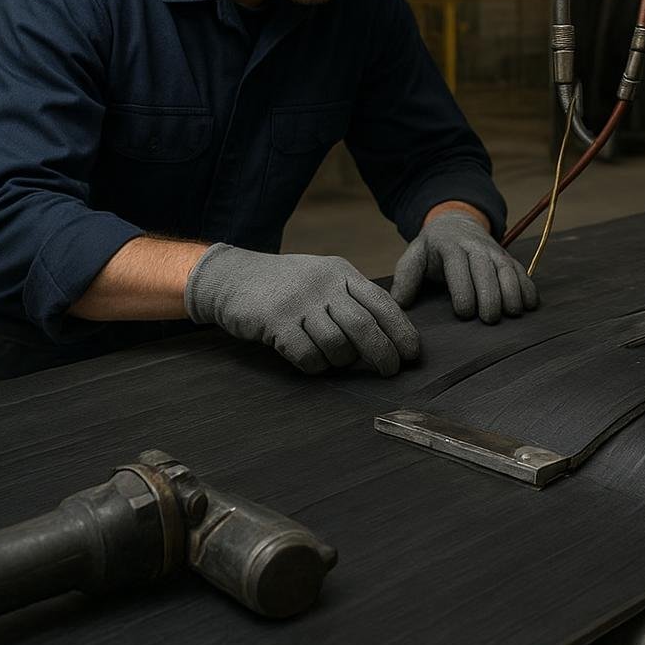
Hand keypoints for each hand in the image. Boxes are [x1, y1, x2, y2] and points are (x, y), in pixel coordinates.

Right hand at [185, 244, 419, 376]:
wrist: (232, 277)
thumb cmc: (284, 285)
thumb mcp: (322, 278)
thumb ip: (352, 299)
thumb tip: (388, 335)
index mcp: (341, 273)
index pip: (382, 303)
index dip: (401, 330)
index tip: (412, 353)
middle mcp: (324, 285)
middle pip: (365, 326)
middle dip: (383, 353)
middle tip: (390, 371)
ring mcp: (300, 302)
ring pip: (337, 344)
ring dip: (342, 361)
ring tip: (335, 359)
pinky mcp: (276, 321)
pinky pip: (308, 355)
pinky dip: (315, 365)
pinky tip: (311, 360)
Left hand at [390, 212, 537, 322]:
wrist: (456, 223)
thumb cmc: (433, 248)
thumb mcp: (414, 256)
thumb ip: (406, 277)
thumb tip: (399, 303)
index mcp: (450, 247)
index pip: (458, 267)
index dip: (463, 289)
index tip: (464, 312)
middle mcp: (475, 247)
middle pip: (487, 270)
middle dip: (491, 295)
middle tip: (490, 320)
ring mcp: (495, 252)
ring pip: (508, 269)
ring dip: (513, 291)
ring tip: (512, 314)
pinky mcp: (508, 258)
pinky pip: (522, 271)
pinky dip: (528, 287)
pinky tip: (530, 305)